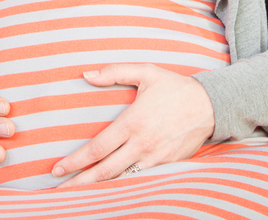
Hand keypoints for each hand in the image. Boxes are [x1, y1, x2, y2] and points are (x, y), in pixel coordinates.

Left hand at [50, 64, 214, 185]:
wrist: (209, 105)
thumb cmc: (173, 87)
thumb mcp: (145, 72)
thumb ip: (115, 72)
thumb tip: (86, 75)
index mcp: (133, 122)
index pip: (98, 147)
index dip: (76, 161)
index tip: (58, 168)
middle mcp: (142, 144)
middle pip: (106, 170)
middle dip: (80, 182)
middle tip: (59, 190)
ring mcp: (154, 157)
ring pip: (121, 178)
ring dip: (98, 188)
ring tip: (78, 194)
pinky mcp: (165, 165)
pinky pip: (138, 178)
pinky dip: (121, 186)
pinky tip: (107, 189)